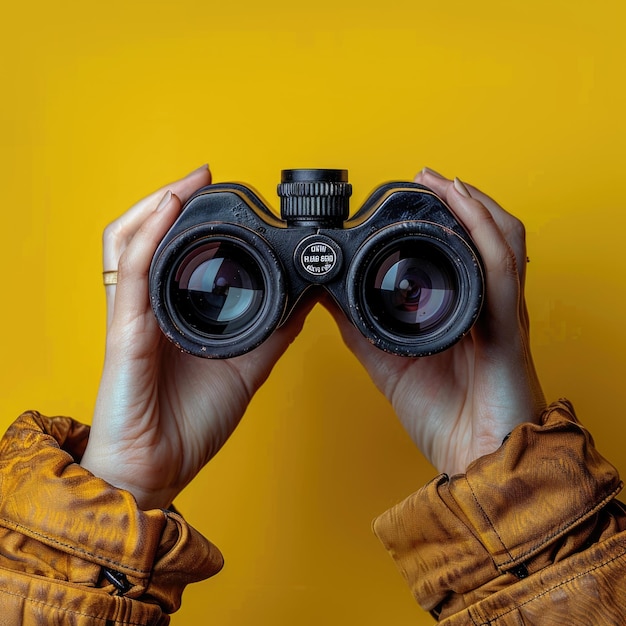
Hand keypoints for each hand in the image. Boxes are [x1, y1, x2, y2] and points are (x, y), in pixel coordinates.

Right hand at [81, 165, 309, 508]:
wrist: (159, 468)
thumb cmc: (190, 422)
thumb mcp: (245, 368)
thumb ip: (273, 332)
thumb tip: (307, 299)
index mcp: (172, 314)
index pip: (172, 253)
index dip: (192, 220)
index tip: (225, 197)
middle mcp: (148, 307)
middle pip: (146, 237)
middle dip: (173, 200)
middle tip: (205, 177)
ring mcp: (133, 315)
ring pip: (129, 241)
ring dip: (157, 205)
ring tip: (188, 181)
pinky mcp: (125, 331)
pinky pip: (132, 272)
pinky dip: (149, 235)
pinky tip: (168, 209)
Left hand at [325, 169, 545, 475]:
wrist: (478, 463)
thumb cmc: (445, 415)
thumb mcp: (389, 360)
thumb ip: (362, 325)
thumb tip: (327, 293)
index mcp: (464, 310)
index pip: (459, 249)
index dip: (439, 217)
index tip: (406, 195)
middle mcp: (488, 304)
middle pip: (485, 234)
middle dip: (456, 200)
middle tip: (422, 178)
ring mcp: (503, 313)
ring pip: (501, 238)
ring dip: (472, 204)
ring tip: (442, 182)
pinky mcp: (508, 329)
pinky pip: (503, 268)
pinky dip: (484, 231)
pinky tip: (465, 207)